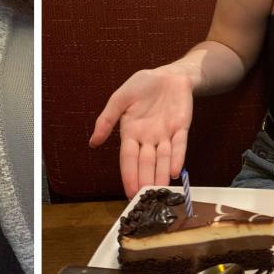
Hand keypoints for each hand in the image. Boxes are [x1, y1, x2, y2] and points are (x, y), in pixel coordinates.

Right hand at [89, 67, 194, 198]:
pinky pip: (179, 145)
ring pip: (162, 159)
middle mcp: (148, 138)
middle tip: (145, 198)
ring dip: (161, 174)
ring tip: (159, 190)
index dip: (129, 174)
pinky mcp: (181, 128)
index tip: (129, 192)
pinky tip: (175, 170)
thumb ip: (107, 119)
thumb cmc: (142, 85)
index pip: (128, 157)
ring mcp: (165, 134)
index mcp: (131, 132)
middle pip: (146, 162)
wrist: (167, 75)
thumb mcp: (120, 98)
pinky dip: (177, 157)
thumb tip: (93, 142)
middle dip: (145, 180)